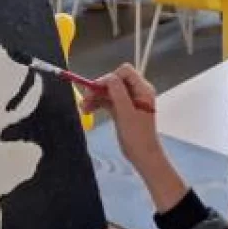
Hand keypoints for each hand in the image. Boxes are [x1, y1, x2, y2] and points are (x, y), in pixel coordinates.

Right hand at [81, 64, 187, 212]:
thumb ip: (118, 92)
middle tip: (85, 99)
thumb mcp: (126, 113)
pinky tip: (88, 110)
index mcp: (143, 90)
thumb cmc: (137, 136)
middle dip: (99, 88)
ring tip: (84, 108)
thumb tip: (108, 77)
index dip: (109, 77)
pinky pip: (108, 101)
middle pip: (115, 81)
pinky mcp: (123, 110)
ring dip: (96, 96)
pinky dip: (98, 103)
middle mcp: (137, 92)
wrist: (143, 156)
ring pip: (109, 91)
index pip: (124, 72)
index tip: (96, 89)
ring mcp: (130, 101)